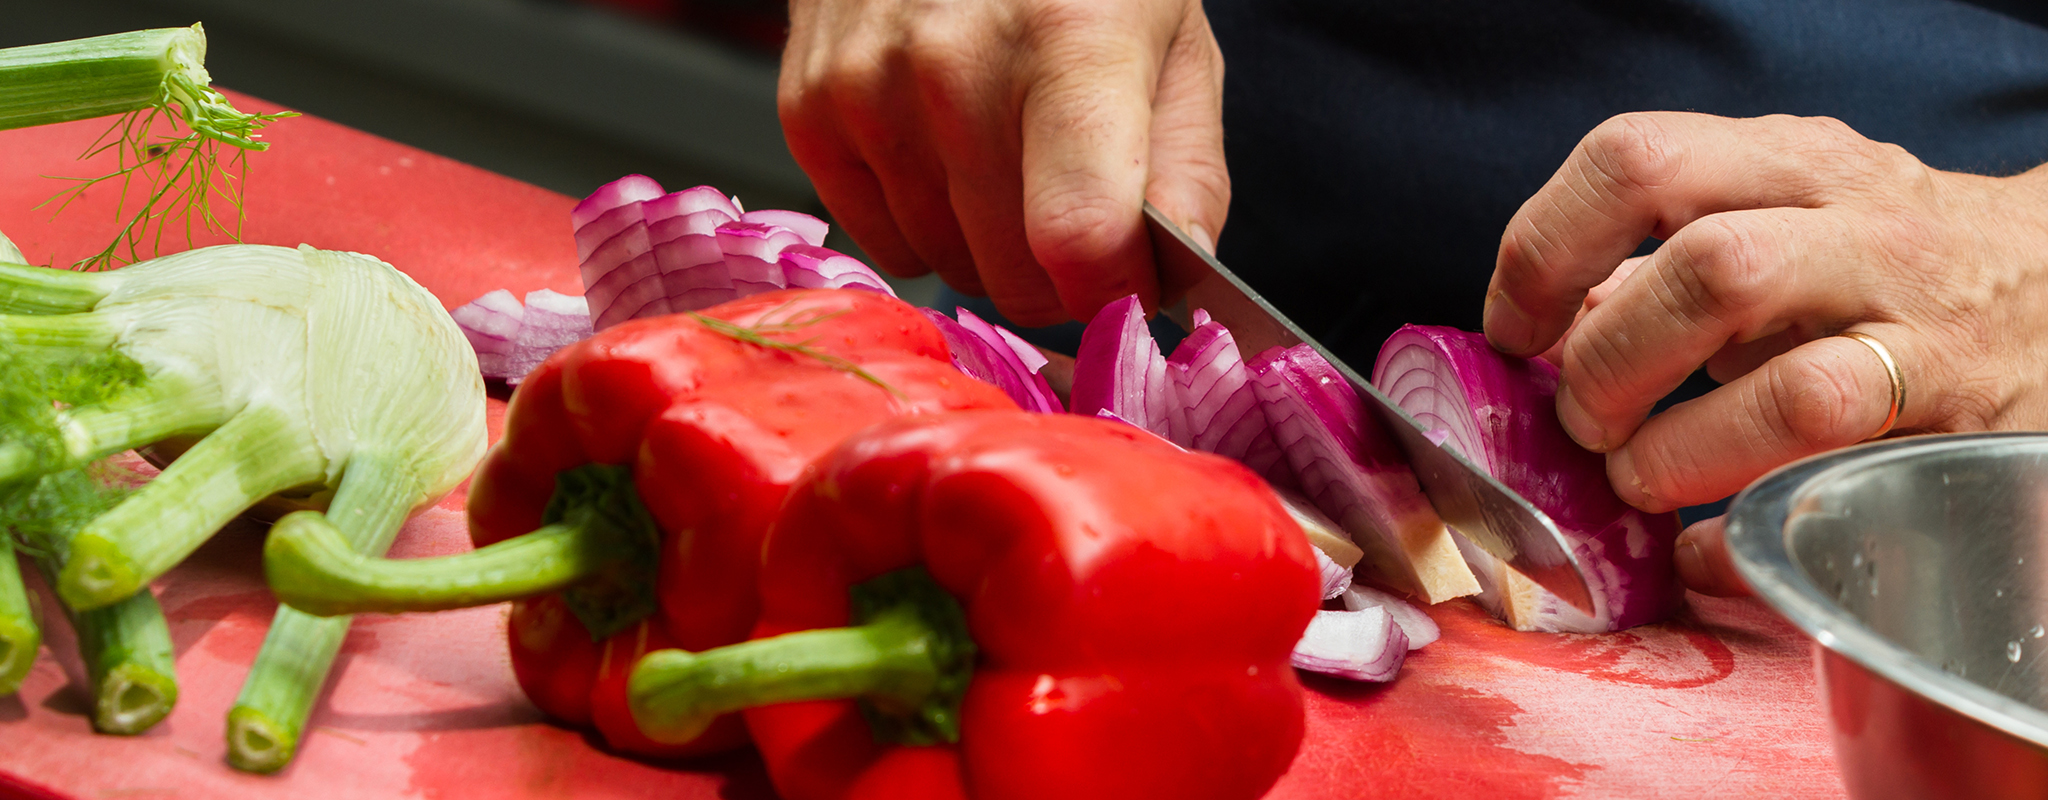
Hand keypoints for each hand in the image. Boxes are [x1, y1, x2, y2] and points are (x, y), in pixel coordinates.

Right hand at [779, 0, 1228, 325]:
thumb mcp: (1172, 39)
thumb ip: (1186, 168)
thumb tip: (1168, 280)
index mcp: (1071, 41)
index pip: (1079, 236)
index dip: (1116, 290)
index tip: (1128, 281)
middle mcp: (953, 65)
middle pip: (1014, 275)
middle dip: (1058, 271)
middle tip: (1072, 206)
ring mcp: (867, 88)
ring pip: (946, 266)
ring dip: (987, 244)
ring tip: (1004, 155)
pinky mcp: (808, 109)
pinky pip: (882, 240)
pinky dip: (921, 219)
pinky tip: (942, 147)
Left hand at [1485, 112, 2047, 592]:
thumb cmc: (1883, 268)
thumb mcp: (1778, 227)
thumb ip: (1660, 269)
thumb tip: (1548, 329)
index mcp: (1787, 161)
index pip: (1635, 161)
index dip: (1546, 250)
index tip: (1515, 329)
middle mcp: (1856, 224)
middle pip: (1704, 265)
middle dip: (1608, 358)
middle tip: (1579, 417)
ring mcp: (1914, 320)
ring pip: (1786, 381)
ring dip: (1673, 441)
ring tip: (1635, 474)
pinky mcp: (1950, 416)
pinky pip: (1829, 466)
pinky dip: (1737, 514)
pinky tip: (1702, 538)